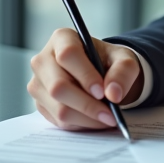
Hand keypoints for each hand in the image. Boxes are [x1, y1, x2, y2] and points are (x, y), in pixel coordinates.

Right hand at [28, 28, 143, 130]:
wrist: (100, 74)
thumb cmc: (109, 62)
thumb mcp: (124, 60)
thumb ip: (123, 72)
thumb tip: (113, 94)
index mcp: (62, 39)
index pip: (67, 55)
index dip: (85, 75)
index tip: (103, 92)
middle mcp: (43, 60)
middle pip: (58, 87)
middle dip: (87, 105)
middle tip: (110, 114)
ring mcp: (38, 83)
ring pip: (59, 108)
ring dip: (87, 118)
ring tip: (108, 118)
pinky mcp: (40, 103)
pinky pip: (59, 120)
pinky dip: (81, 124)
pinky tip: (95, 119)